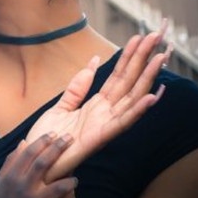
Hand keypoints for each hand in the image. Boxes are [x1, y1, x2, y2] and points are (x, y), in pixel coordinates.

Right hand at [0, 133, 78, 197]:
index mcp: (12, 177)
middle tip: (70, 138)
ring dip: (70, 181)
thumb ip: (12, 160)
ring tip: (74, 180)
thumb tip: (24, 142)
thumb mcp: (1, 179)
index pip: (29, 153)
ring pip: (59, 188)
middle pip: (44, 164)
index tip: (54, 133)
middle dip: (58, 148)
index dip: (42, 141)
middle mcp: (22, 188)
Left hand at [26, 25, 169, 182]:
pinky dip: (137, 110)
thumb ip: (77, 87)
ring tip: (160, 59)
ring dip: (146, 79)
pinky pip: (122, 122)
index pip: (118, 76)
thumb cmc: (48, 138)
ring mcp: (105, 125)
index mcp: (97, 105)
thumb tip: (94, 61)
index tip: (140, 37)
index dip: (129, 56)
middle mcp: (105, 114)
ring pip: (131, 98)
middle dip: (142, 59)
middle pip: (128, 82)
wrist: (36, 160)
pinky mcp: (100, 138)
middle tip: (156, 36)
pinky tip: (152, 97)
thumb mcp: (61, 106)